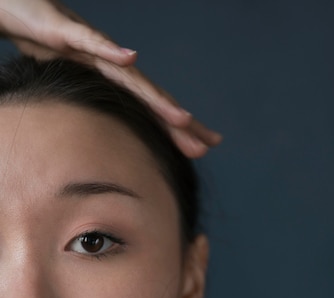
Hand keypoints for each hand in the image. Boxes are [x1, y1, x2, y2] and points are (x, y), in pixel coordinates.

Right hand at [0, 0, 221, 156]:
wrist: (21, 12)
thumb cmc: (50, 50)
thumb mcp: (75, 89)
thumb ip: (96, 113)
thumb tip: (108, 144)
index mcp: (116, 85)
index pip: (152, 111)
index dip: (178, 129)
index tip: (206, 147)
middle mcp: (113, 67)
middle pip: (152, 99)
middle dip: (182, 124)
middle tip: (210, 143)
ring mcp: (95, 51)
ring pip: (131, 78)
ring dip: (157, 99)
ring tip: (181, 118)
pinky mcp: (69, 33)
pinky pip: (91, 42)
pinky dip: (111, 51)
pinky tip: (130, 58)